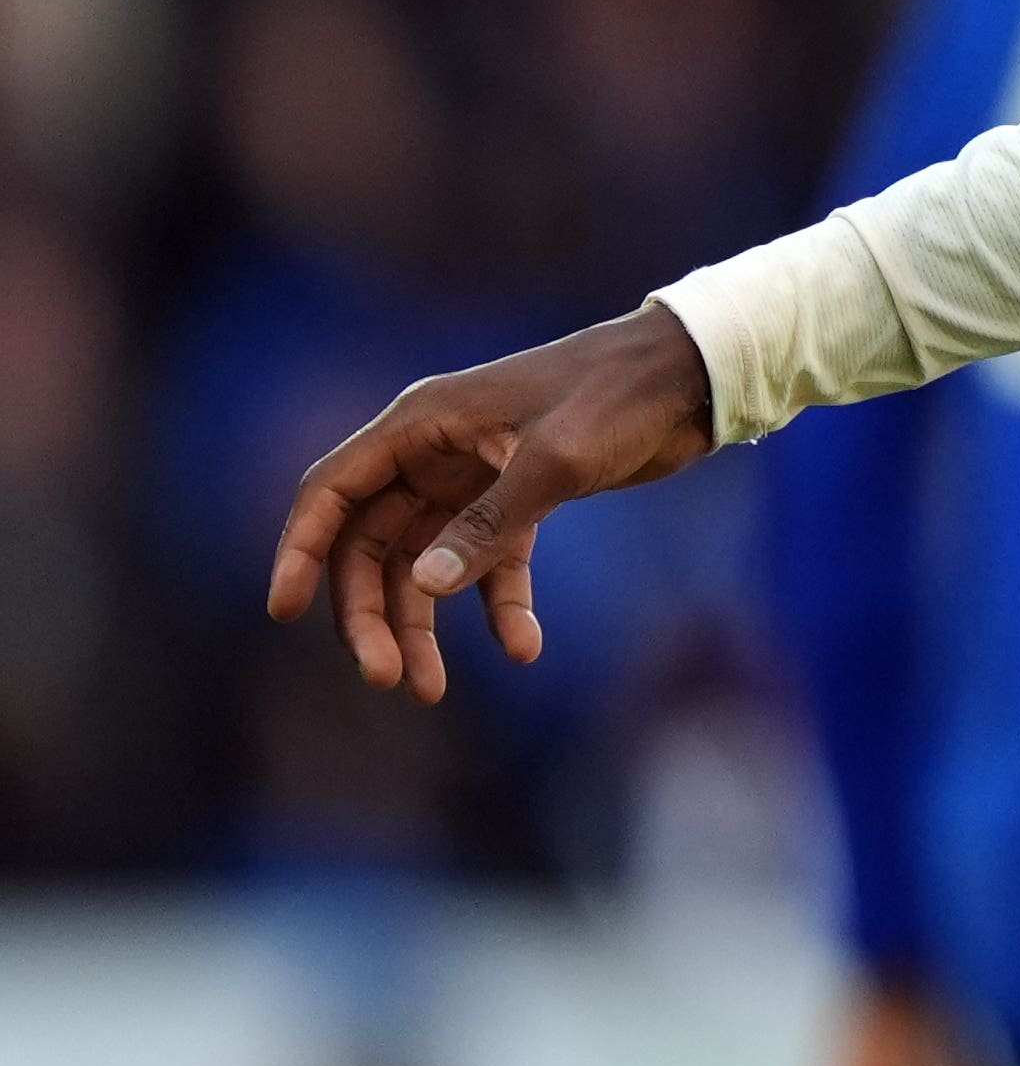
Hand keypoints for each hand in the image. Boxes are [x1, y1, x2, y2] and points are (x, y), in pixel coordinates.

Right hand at [263, 306, 718, 704]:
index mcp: (420, 424)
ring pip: (424, 563)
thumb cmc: (618, 397)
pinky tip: (524, 648)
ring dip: (423, 625)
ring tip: (431, 689)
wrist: (689, 376)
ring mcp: (474, 477)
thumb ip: (490, 524)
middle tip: (387, 677)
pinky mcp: (521, 498)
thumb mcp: (556, 460)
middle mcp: (433, 452)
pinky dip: (499, 605)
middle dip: (370, 613)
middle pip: (372, 543)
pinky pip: (491, 563)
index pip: (332, 492)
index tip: (284, 610)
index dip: (301, 550)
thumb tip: (424, 587)